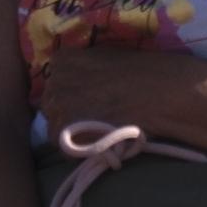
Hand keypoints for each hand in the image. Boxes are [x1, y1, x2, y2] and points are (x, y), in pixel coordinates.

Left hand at [37, 42, 192, 134]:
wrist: (155, 91)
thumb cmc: (138, 72)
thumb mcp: (104, 57)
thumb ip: (83, 68)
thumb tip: (78, 83)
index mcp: (63, 59)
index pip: (54, 82)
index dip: (70, 94)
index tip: (86, 100)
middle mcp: (54, 79)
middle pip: (51, 104)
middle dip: (67, 112)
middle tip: (92, 118)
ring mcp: (57, 104)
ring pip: (54, 126)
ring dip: (71, 131)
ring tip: (96, 132)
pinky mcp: (63, 129)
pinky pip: (61, 146)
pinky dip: (76, 148)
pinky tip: (96, 142)